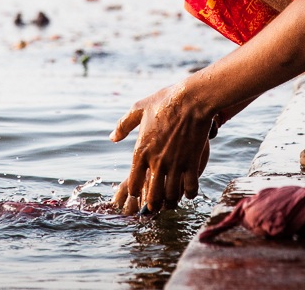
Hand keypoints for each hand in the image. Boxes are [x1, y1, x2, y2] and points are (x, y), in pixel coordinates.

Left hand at [110, 84, 213, 214]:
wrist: (191, 99)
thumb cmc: (164, 101)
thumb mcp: (138, 109)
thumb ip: (124, 125)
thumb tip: (112, 138)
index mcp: (141, 151)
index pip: (134, 184)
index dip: (136, 192)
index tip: (139, 192)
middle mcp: (156, 162)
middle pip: (153, 197)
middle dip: (154, 205)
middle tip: (156, 205)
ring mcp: (175, 164)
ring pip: (171, 196)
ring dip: (171, 201)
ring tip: (172, 200)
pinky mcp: (192, 163)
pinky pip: (190, 188)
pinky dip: (189, 193)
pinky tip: (188, 189)